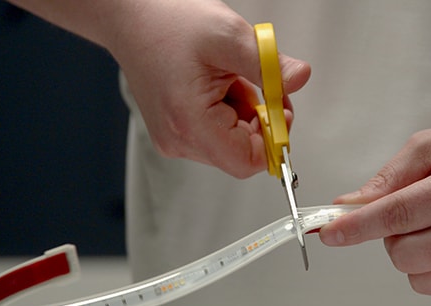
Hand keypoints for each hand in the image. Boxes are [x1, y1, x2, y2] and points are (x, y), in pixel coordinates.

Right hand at [109, 0, 310, 177]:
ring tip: (228, 78)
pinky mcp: (175, 131)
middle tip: (258, 83)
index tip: (279, 110)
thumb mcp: (228, 36)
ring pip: (231, 143)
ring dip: (245, 113)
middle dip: (260, 120)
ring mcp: (174, 138)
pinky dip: (229, 110)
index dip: (273, 139)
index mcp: (189, 122)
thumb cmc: (167, 23)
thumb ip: (268, 65)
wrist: (131, 18)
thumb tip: (299, 78)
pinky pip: (217, 133)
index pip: (246, 162)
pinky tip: (217, 84)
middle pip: (241, 153)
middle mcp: (178, 139)